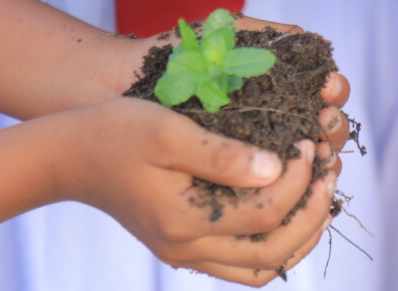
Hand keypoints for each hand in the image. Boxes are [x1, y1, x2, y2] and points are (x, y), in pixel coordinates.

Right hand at [58, 98, 339, 285]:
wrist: (68, 157)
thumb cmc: (115, 131)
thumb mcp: (168, 130)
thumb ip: (223, 153)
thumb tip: (278, 169)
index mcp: (184, 219)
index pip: (266, 212)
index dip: (299, 179)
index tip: (308, 141)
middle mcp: (186, 249)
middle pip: (273, 253)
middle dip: (312, 212)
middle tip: (329, 170)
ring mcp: (184, 254)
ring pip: (261, 268)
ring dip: (300, 234)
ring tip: (320, 193)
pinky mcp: (183, 248)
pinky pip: (243, 263)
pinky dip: (275, 242)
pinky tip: (289, 208)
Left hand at [135, 16, 353, 170]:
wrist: (119, 86)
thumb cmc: (173, 57)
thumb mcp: (223, 39)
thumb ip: (267, 34)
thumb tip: (308, 42)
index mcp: (282, 86)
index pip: (327, 95)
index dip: (334, 93)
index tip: (326, 88)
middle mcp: (276, 120)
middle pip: (326, 133)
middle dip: (332, 128)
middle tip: (322, 122)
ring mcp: (258, 153)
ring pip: (308, 168)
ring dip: (319, 162)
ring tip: (313, 155)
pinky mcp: (234, 182)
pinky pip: (274, 193)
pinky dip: (290, 190)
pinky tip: (286, 185)